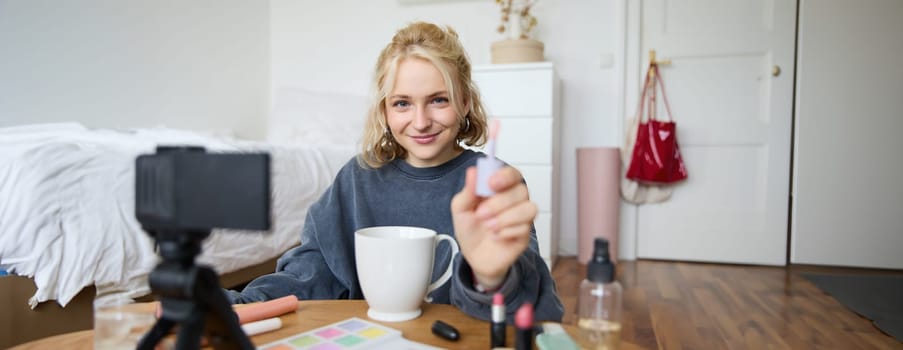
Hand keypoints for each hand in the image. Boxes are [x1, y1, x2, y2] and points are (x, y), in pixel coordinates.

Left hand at [451, 166, 537, 289]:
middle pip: (521, 190)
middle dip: (499, 203)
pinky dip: (506, 233)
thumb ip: (468, 191)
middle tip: (481, 214)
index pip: (512, 174)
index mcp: (500, 189)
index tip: (491, 183)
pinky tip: (495, 236)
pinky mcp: (525, 234)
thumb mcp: (461, 208)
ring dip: (506, 218)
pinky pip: (524, 228)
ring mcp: (521, 217)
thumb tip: (473, 172)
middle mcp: (514, 200)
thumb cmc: (470, 230)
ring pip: (528, 208)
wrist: (473, 256)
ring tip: (489, 227)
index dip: (505, 176)